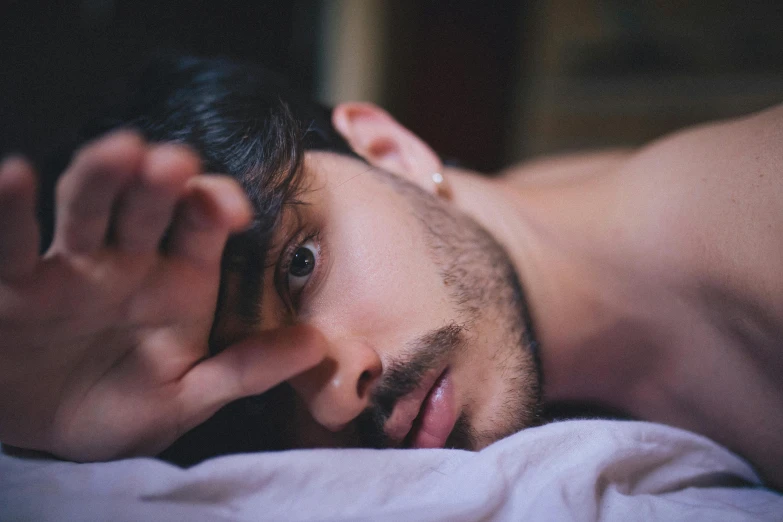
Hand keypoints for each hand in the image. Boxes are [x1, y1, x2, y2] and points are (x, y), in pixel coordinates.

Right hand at [0, 131, 324, 460]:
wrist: (50, 438)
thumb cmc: (125, 408)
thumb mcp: (189, 396)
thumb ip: (245, 371)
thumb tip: (317, 346)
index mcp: (179, 278)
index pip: (203, 225)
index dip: (217, 206)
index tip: (232, 208)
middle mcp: (128, 259)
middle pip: (147, 204)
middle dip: (161, 179)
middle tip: (175, 160)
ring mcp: (69, 265)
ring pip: (85, 208)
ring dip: (100, 176)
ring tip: (118, 151)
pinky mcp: (13, 282)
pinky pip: (9, 244)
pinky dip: (8, 212)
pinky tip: (14, 175)